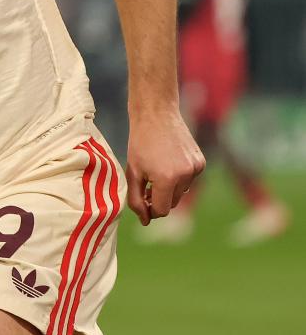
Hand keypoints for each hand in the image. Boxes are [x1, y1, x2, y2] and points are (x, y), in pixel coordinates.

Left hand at [126, 108, 204, 225]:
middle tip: (147, 182)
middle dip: (159, 198)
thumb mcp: (133, 172)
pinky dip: (180, 176)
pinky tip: (169, 160)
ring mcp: (196, 168)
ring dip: (170, 187)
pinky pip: (189, 179)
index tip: (143, 198)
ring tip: (157, 167)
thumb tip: (145, 221)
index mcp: (166, 179)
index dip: (149, 208)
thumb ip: (136, 199)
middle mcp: (185, 175)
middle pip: (172, 203)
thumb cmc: (140, 142)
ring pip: (181, 192)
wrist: (156, 114)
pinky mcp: (201, 162)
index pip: (161, 210)